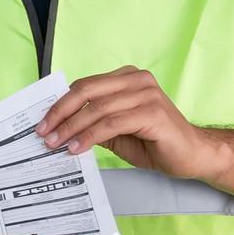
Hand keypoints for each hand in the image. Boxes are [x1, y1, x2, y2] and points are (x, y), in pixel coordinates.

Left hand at [39, 67, 216, 178]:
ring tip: (55, 143)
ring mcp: (146, 94)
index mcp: (127, 78)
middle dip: (60, 113)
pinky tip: (76, 148)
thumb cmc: (154, 142)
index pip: (85, 86)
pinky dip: (89, 137)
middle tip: (42, 132)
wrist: (191, 156)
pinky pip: (112, 123)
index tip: (42, 122)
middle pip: (87, 91)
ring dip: (71, 128)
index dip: (60, 103)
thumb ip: (92, 124)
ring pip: (97, 109)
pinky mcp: (153, 112)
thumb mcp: (116, 132)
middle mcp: (137, 80)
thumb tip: (59, 128)